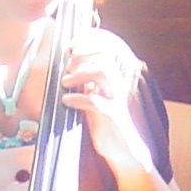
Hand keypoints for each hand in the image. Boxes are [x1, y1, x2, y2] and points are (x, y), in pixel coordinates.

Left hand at [59, 30, 150, 172]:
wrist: (124, 151)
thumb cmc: (107, 124)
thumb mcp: (97, 96)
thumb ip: (89, 81)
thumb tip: (72, 64)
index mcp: (115, 78)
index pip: (109, 48)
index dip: (91, 40)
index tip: (72, 44)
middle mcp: (119, 85)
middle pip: (105, 54)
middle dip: (83, 54)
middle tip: (68, 64)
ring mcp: (117, 99)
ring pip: (103, 71)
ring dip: (80, 73)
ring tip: (65, 82)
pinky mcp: (113, 116)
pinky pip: (95, 101)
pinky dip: (77, 99)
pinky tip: (67, 102)